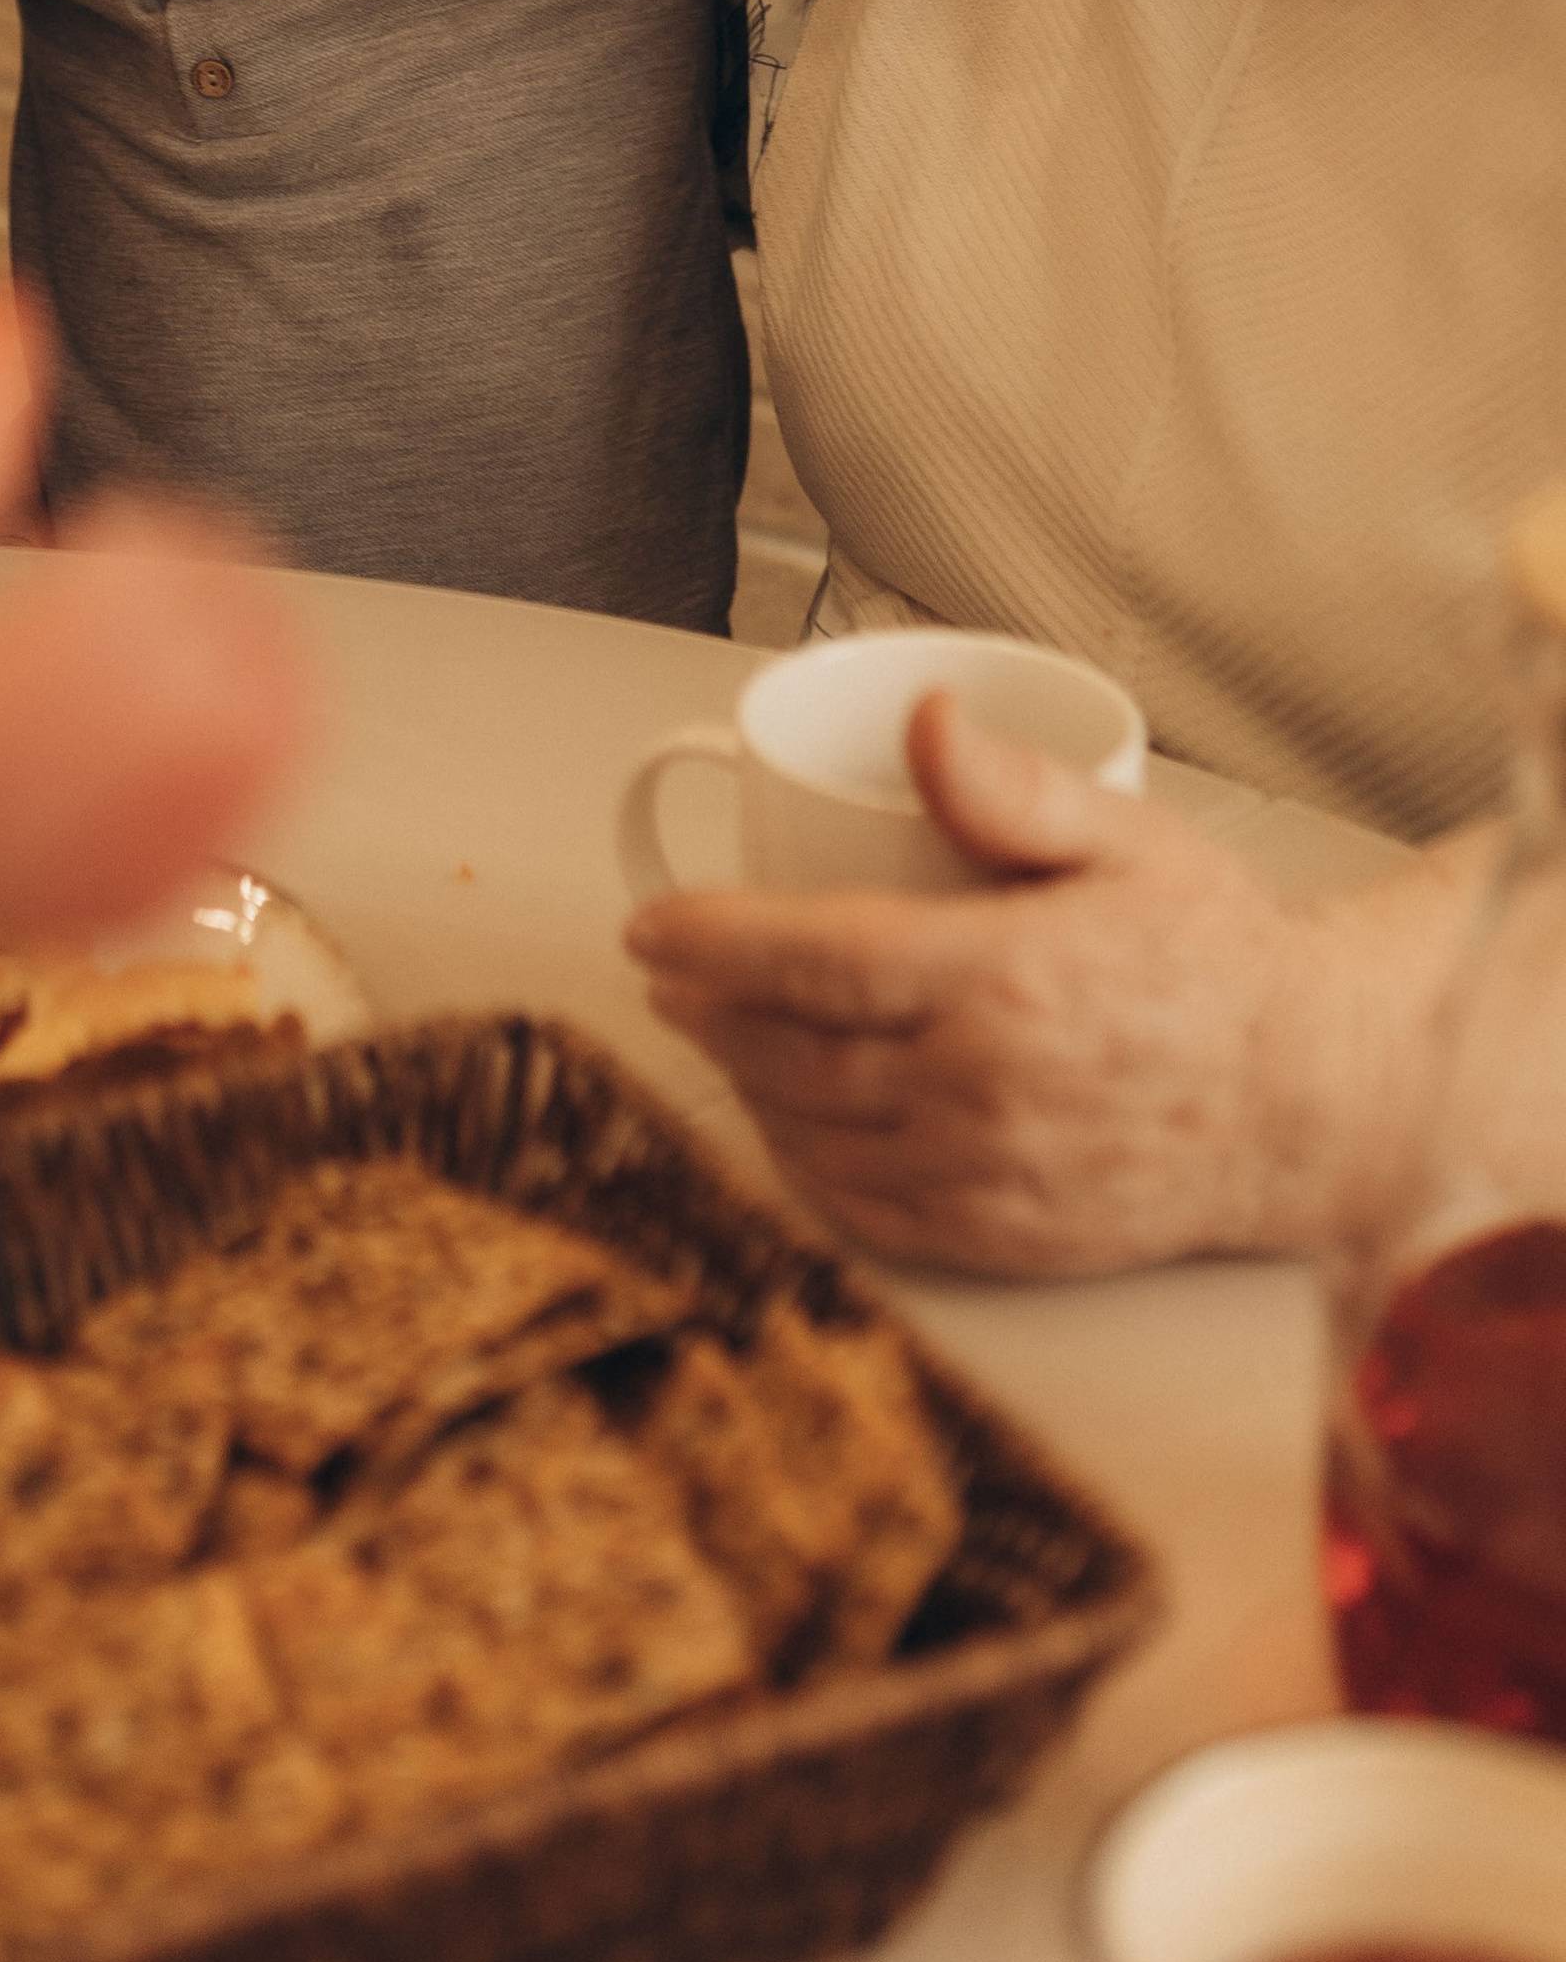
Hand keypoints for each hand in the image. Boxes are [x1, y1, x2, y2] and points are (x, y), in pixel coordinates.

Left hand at [623, 692, 1477, 1278]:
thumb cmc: (1217, 958)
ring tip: (712, 1033)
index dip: (715, 942)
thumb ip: (1014, 787)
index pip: (814, 961)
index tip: (652, 925)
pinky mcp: (1008, 1239)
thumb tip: (926, 722)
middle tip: (667, 974)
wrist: (1309, 1100)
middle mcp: (988, 1088)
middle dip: (708, 1009)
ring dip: (744, 1085)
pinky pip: (871, 1210)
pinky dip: (806, 1166)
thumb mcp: (1130, 838)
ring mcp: (994, 1176)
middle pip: (793, 1052)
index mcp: (1006, 980)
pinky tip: (787, 1124)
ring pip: (817, 1134)